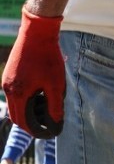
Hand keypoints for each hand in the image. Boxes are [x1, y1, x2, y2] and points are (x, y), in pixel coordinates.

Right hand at [1, 8, 64, 137]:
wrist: (37, 32)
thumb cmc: (48, 58)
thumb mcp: (56, 85)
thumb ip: (55, 107)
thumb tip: (56, 125)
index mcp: (17, 94)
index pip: (22, 122)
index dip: (35, 130)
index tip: (48, 131)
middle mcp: (7, 88)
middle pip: (16, 115)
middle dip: (31, 122)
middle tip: (48, 121)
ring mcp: (6, 80)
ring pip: (15, 104)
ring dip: (28, 109)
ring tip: (47, 105)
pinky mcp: (9, 73)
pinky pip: (15, 93)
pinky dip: (26, 98)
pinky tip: (41, 92)